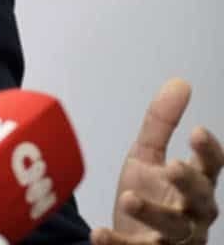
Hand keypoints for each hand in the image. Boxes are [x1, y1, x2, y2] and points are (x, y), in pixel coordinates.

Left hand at [91, 78, 220, 244]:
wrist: (127, 235)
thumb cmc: (148, 194)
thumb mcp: (149, 156)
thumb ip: (161, 123)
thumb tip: (180, 82)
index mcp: (194, 185)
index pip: (211, 167)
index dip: (208, 151)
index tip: (198, 131)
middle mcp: (191, 213)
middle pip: (200, 200)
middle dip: (189, 183)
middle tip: (173, 166)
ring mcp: (171, 237)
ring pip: (172, 229)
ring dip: (152, 213)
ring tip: (130, 197)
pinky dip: (117, 242)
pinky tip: (100, 232)